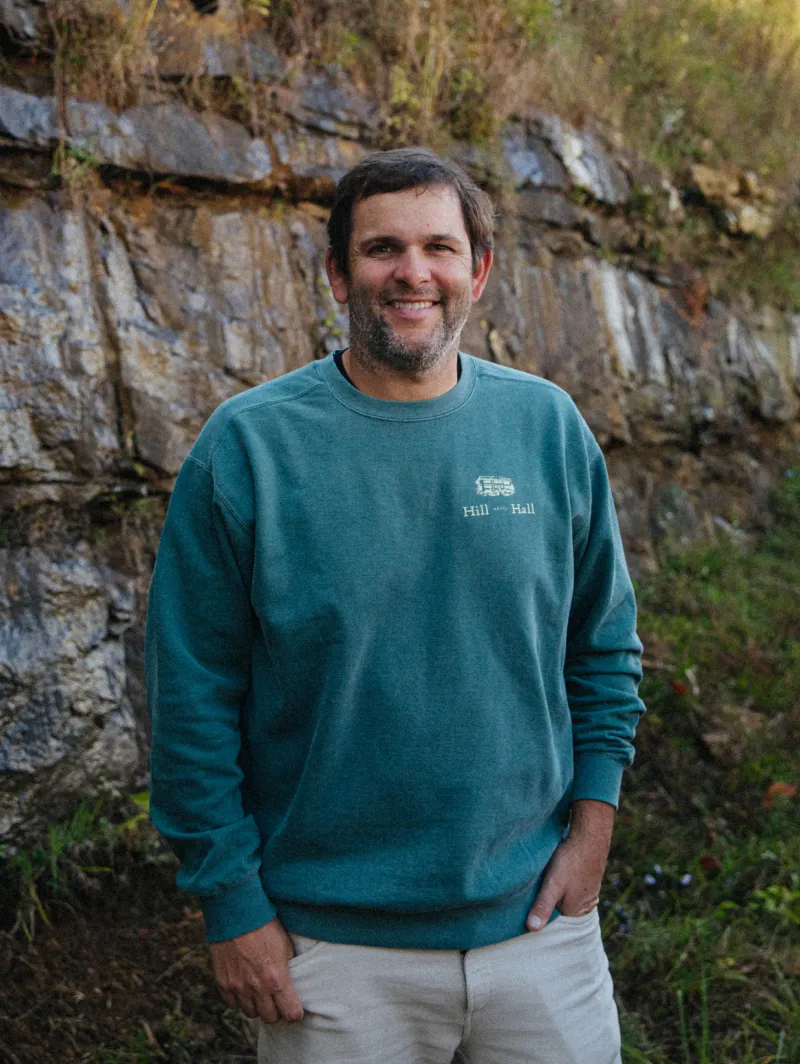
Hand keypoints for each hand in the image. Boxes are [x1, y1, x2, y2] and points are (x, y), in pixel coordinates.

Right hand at [209, 917, 303, 1023]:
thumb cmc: (264, 925)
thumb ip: (288, 969)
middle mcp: (257, 988)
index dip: (295, 1012)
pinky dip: (239, 999)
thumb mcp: (285, 945)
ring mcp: (237, 987)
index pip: (291, 1013)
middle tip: (277, 998)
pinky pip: (233, 1004)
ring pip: (251, 1013)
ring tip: (260, 991)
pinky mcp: (223, 983)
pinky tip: (244, 985)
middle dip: (277, 1010)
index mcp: (276, 979)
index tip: (295, 1006)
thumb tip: (292, 984)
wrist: (235, 912)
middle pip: (270, 1018)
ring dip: (257, 1005)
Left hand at [526, 799, 614, 929]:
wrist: (590, 835)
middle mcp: (584, 904)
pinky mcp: (589, 876)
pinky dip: (563, 879)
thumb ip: (543, 906)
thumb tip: (532, 929)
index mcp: (574, 911)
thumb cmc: (571, 861)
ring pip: (565, 894)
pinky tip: (557, 870)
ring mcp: (589, 890)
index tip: (525, 902)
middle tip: (532, 887)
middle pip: (558, 906)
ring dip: (554, 888)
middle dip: (546, 899)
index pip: (551, 918)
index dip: (539, 910)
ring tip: (543, 878)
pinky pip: (572, 883)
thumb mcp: (553, 885)